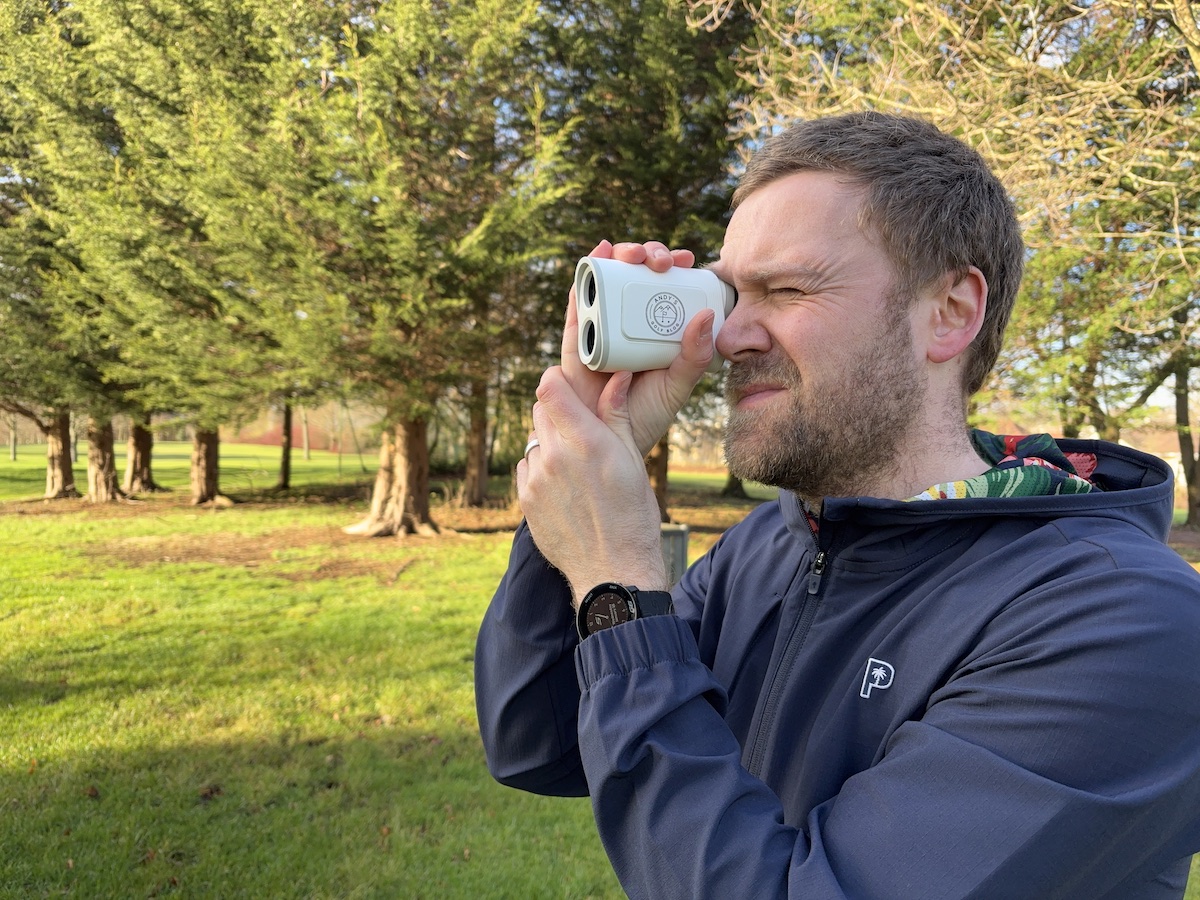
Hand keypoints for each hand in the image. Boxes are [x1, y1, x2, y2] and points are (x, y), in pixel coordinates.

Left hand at [517, 367, 666, 603]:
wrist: (613, 572)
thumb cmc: (632, 516)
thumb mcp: (632, 461)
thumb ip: (617, 415)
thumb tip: (618, 377)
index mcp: (585, 441)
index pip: (549, 387)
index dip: (555, 378)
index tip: (566, 382)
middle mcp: (555, 456)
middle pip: (539, 409)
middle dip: (558, 410)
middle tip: (579, 425)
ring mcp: (536, 479)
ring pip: (534, 440)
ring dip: (550, 441)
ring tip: (576, 464)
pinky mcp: (525, 500)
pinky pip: (526, 467)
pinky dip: (540, 467)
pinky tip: (564, 485)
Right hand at [562, 240, 715, 456]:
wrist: (610, 444)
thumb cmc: (646, 416)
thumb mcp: (677, 385)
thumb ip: (694, 357)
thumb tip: (706, 316)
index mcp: (655, 330)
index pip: (666, 288)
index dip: (675, 267)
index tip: (689, 261)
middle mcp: (627, 324)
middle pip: (636, 278)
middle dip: (648, 257)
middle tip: (662, 262)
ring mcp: (601, 328)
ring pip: (608, 283)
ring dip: (620, 257)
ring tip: (633, 252)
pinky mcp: (577, 340)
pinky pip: (578, 305)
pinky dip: (585, 277)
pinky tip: (597, 254)